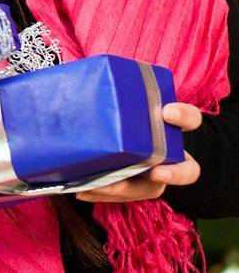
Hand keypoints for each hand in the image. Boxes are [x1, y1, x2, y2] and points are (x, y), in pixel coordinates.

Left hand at [75, 101, 202, 204]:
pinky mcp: (134, 188)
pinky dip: (103, 194)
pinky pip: (125, 197)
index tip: (167, 111)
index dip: (183, 116)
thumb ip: (113, 93)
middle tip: (155, 172)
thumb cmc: (115, 112)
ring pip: (150, 189)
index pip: (190, 119)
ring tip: (101, 184)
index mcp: (169, 127)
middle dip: (174, 173)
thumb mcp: (120, 101)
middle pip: (187, 170)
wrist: (105, 134)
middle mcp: (168, 154)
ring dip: (126, 189)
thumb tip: (83, 75)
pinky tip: (82, 190)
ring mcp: (154, 175)